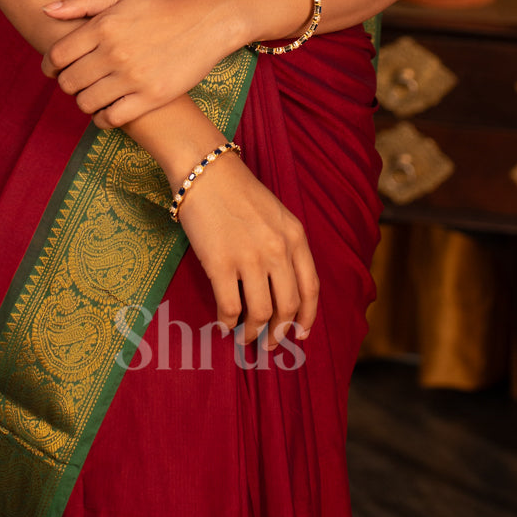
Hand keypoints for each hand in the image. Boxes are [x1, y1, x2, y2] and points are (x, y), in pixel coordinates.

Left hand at [41, 0, 238, 127]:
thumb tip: (46, 10)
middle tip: (77, 81)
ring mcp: (132, 77)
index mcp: (103, 27)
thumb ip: (81, 1)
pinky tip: (108, 110)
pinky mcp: (150, 97)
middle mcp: (114, 53)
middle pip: (68, 82)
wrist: (205, 23)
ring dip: (84, 101)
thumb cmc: (160, 8)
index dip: (49, 66)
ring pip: (86, 103)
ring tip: (93, 94)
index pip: (57, 56)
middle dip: (67, 84)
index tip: (55, 69)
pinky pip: (111, 118)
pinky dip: (102, 119)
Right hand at [173, 152, 318, 351]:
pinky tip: (223, 324)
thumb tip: (284, 288)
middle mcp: (277, 250)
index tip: (300, 334)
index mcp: (295, 237)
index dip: (307, 317)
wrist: (206, 172)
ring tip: (244, 337)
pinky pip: (230, 307)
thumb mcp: (277, 215)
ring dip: (253, 333)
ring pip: (260, 313)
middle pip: (287, 307)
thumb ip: (286, 247)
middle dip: (280, 332)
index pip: (310, 289)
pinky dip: (228, 322)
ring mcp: (249, 258)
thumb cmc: (239, 193)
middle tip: (270, 344)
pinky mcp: (220, 264)